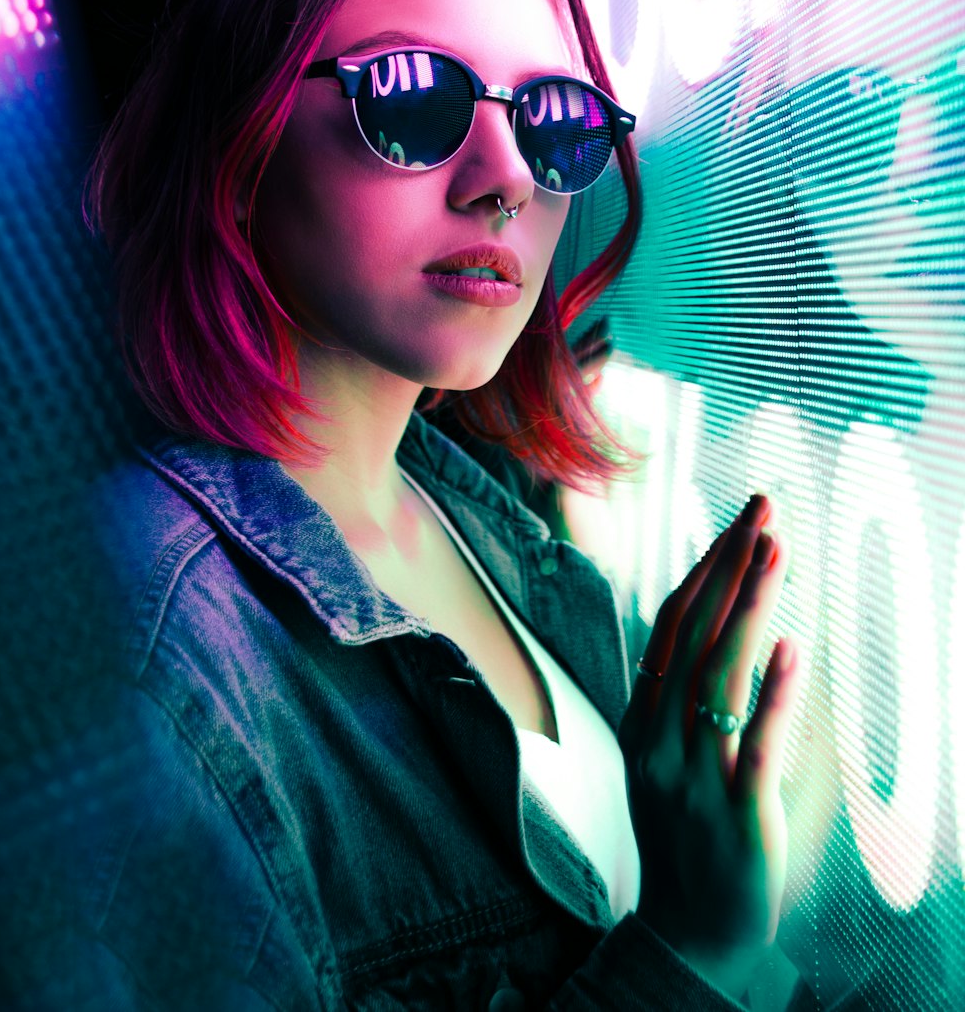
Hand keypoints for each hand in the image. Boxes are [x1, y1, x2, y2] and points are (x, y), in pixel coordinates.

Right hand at [618, 495, 800, 998]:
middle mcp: (660, 737)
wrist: (688, 929)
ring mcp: (695, 774)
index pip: (672, 623)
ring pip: (720, 674)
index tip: (738, 519)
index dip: (705, 566)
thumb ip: (676, 696)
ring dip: (750, 605)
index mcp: (642, 718)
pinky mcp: (738, 812)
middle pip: (693, 632)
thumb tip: (714, 626)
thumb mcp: (662, 757)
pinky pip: (756, 744)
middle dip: (729, 562)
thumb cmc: (684, 835)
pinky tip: (792, 646)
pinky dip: (773, 693)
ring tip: (777, 549)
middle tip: (763, 506)